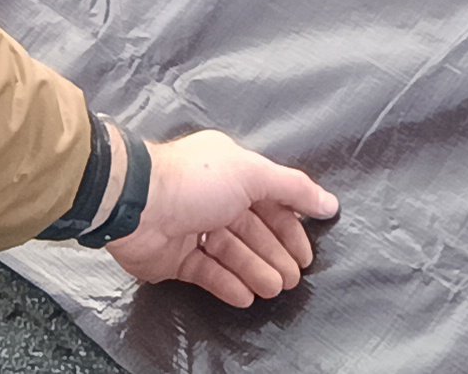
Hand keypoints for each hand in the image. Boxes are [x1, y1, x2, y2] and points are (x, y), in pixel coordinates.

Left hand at [105, 130, 338, 306]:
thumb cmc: (195, 181)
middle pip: (253, 231)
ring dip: (255, 272)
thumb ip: (293, 188)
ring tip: (273, 289)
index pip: (269, 201)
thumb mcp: (252, 174)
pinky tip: (245, 296)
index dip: (290, 228)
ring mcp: (192, 228)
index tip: (307, 254)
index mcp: (230, 172)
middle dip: (274, 255)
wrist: (137, 204)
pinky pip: (207, 272)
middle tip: (293, 279)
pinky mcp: (175, 258)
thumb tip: (330, 203)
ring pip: (232, 254)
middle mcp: (212, 198)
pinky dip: (227, 284)